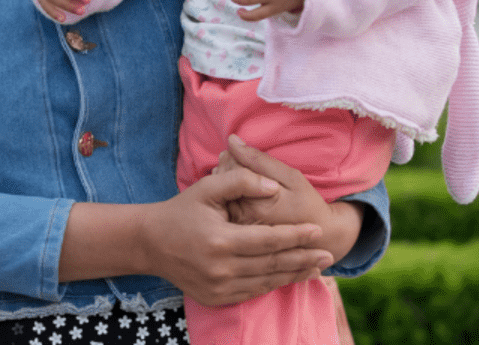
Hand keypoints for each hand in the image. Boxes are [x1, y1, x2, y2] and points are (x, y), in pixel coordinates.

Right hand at [136, 166, 332, 306]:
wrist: (150, 243)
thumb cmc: (180, 211)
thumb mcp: (206, 188)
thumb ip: (241, 182)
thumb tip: (272, 188)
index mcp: (220, 240)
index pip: (269, 240)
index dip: (295, 235)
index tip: (317, 231)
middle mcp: (221, 268)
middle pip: (273, 264)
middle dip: (303, 259)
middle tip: (329, 254)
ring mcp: (218, 287)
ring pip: (266, 282)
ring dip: (294, 275)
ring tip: (317, 268)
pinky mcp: (216, 298)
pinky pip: (252, 293)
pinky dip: (273, 284)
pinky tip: (288, 277)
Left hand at [218, 136, 362, 261]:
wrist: (317, 237)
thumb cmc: (306, 204)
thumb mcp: (291, 177)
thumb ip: (259, 160)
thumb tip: (232, 140)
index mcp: (254, 205)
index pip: (230, 169)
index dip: (236, 154)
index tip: (244, 153)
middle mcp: (240, 218)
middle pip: (221, 179)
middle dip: (229, 164)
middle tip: (242, 161)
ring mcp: (236, 226)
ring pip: (219, 190)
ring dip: (227, 177)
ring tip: (244, 175)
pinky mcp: (236, 230)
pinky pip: (223, 202)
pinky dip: (228, 191)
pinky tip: (240, 189)